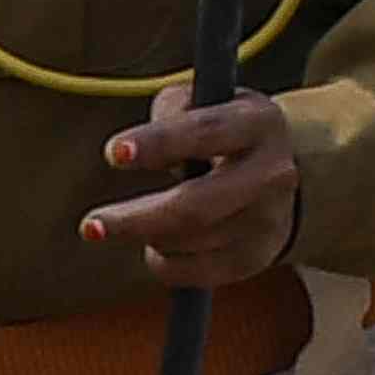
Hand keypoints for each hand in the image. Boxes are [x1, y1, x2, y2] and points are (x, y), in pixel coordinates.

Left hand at [78, 86, 320, 288]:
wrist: (283, 173)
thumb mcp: (204, 102)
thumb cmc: (224, 132)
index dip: (158, 142)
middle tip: (91, 225)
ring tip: (130, 222)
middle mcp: (272, 174)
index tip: (113, 153)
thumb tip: (131, 148)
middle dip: (138, 219)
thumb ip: (170, 111)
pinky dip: (163, 262)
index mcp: (258, 123)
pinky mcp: (254, 258)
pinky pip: (193, 272)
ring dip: (148, 235)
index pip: (206, 132)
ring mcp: (268, 221)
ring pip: (189, 242)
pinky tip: (156, 245)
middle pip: (196, 206)